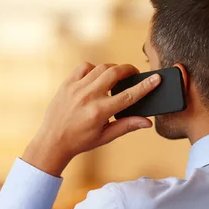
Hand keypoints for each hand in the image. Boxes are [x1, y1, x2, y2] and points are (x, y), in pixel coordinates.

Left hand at [23, 63, 160, 175]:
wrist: (52, 141)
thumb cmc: (80, 141)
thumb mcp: (105, 137)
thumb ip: (127, 126)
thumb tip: (148, 122)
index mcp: (100, 112)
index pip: (129, 96)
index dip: (145, 86)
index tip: (156, 78)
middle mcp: (88, 97)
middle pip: (115, 73)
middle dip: (129, 70)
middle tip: (134, 73)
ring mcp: (76, 88)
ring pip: (101, 68)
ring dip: (113, 69)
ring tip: (117, 76)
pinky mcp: (67, 84)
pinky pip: (84, 67)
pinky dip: (94, 69)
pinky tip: (97, 78)